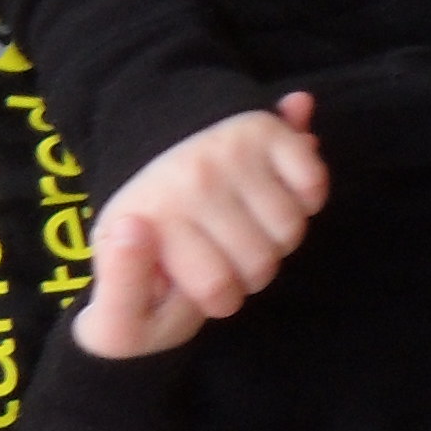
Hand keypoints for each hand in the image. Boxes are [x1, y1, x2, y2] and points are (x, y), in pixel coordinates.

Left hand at [69, 93, 325, 360]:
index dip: (218, 299)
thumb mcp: (118, 287)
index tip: (195, 280)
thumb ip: (121, 284)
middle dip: (249, 273)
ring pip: (290, 230)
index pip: (220, 291)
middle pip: (262, 265)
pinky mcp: (261, 131)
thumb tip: (132, 231)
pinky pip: (312, 184)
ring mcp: (227, 152)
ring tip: (244, 227)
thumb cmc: (148, 249)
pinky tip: (276, 197)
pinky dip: (307, 199)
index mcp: (151, 219)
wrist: (155, 168)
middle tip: (222, 252)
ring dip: (277, 240)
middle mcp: (190, 179)